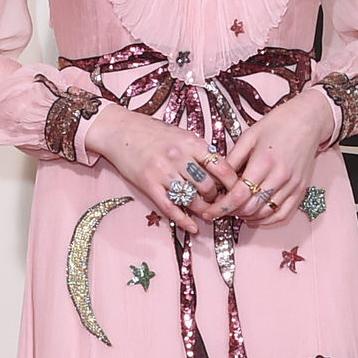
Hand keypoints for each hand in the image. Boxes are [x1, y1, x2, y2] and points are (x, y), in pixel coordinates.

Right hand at [82, 103, 240, 234]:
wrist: (120, 130)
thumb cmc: (153, 132)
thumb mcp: (181, 134)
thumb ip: (200, 151)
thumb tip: (222, 171)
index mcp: (191, 142)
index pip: (221, 167)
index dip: (233, 184)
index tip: (238, 191)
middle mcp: (179, 156)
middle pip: (208, 186)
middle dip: (217, 199)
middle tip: (219, 203)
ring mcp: (162, 171)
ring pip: (191, 199)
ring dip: (203, 210)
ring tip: (207, 213)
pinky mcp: (148, 184)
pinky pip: (170, 207)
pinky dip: (184, 220)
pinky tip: (193, 227)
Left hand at [211, 87, 332, 224]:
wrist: (308, 120)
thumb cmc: (277, 124)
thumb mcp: (248, 136)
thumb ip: (232, 159)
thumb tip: (216, 179)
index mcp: (263, 162)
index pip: (238, 195)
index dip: (221, 207)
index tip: (209, 211)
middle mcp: (279, 177)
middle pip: (250, 207)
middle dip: (231, 213)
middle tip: (220, 209)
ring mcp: (292, 185)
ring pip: (265, 213)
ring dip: (247, 217)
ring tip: (235, 211)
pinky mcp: (300, 190)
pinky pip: (282, 214)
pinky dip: (266, 221)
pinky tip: (254, 218)